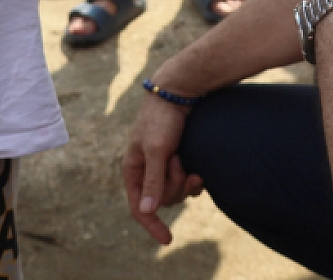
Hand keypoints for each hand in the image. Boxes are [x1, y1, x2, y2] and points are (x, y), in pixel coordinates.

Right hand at [123, 94, 203, 245]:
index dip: (151, 224)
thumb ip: (153, 180)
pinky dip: (194, 180)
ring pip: (177, 193)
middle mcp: (146, 171)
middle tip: (178, 162)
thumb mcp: (157, 150)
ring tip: (185, 158)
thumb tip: (146, 210)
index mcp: (133, 169)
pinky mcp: (179, 161)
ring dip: (184, 179)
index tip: (168, 240)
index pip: (138, 206)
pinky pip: (188, 184)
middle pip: (162, 200)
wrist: (180, 93)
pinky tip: (199, 170)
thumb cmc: (162, 119)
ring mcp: (164, 167)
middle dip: (174, 185)